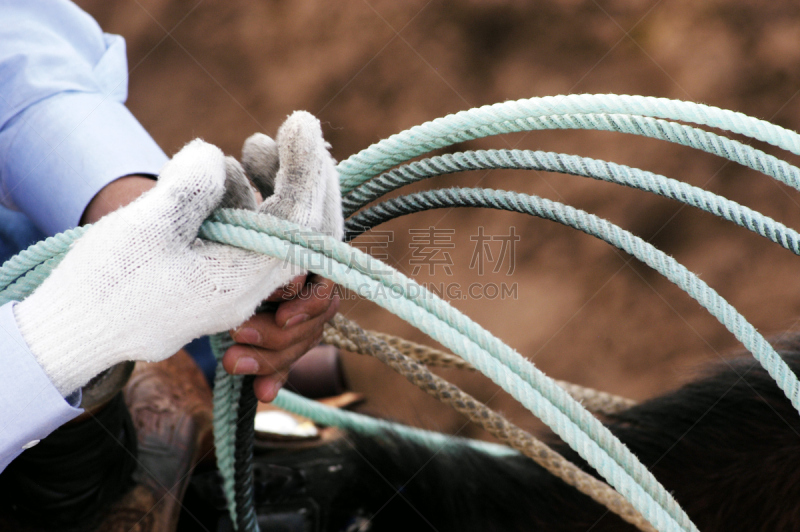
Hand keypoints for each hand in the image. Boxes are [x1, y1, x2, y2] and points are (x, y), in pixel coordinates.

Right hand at [14, 111, 342, 396]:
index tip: (300, 122)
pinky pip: (253, 237)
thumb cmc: (106, 285)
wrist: (74, 332)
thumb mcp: (146, 227)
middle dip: (306, 176)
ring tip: (255, 146)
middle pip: (305, 230)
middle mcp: (250, 288)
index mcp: (243, 279)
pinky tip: (223, 174)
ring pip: (281, 231)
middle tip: (295, 130)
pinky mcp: (216, 277)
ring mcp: (235, 285)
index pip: (301, 222)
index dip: (308, 168)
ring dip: (278, 184)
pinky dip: (248, 202)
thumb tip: (217, 156)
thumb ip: (192, 188)